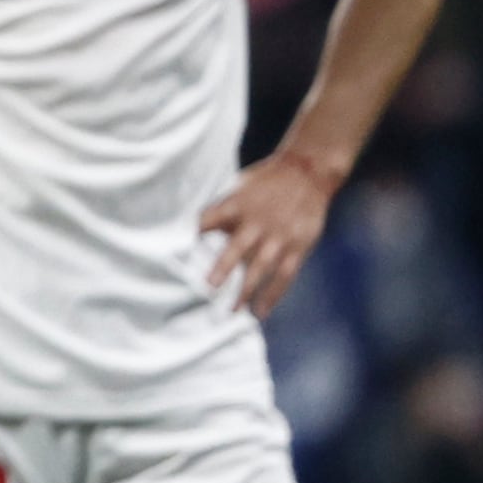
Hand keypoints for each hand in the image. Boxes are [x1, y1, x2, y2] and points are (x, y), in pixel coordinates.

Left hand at [198, 148, 338, 317]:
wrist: (308, 171)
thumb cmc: (264, 182)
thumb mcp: (238, 188)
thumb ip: (220, 212)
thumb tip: (191, 232)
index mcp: (236, 204)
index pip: (209, 220)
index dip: (195, 234)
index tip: (174, 249)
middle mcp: (257, 222)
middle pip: (238, 247)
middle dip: (224, 267)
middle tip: (209, 287)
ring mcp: (279, 236)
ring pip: (262, 267)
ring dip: (247, 290)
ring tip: (232, 311)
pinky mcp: (298, 246)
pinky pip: (285, 274)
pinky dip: (274, 294)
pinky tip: (261, 311)